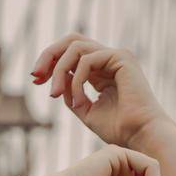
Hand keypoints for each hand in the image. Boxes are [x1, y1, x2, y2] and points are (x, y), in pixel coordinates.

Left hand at [30, 34, 170, 149]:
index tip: (35, 80)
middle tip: (35, 75)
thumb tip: (57, 78)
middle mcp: (109, 58)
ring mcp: (116, 55)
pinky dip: (76, 80)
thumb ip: (70, 92)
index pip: (70, 53)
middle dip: (48, 55)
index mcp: (102, 69)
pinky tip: (79, 101)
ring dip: (59, 70)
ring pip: (75, 47)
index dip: (50, 63)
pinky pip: (87, 59)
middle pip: (71, 40)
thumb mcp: (85, 110)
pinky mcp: (121, 57)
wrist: (140, 135)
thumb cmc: (119, 128)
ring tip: (55, 95)